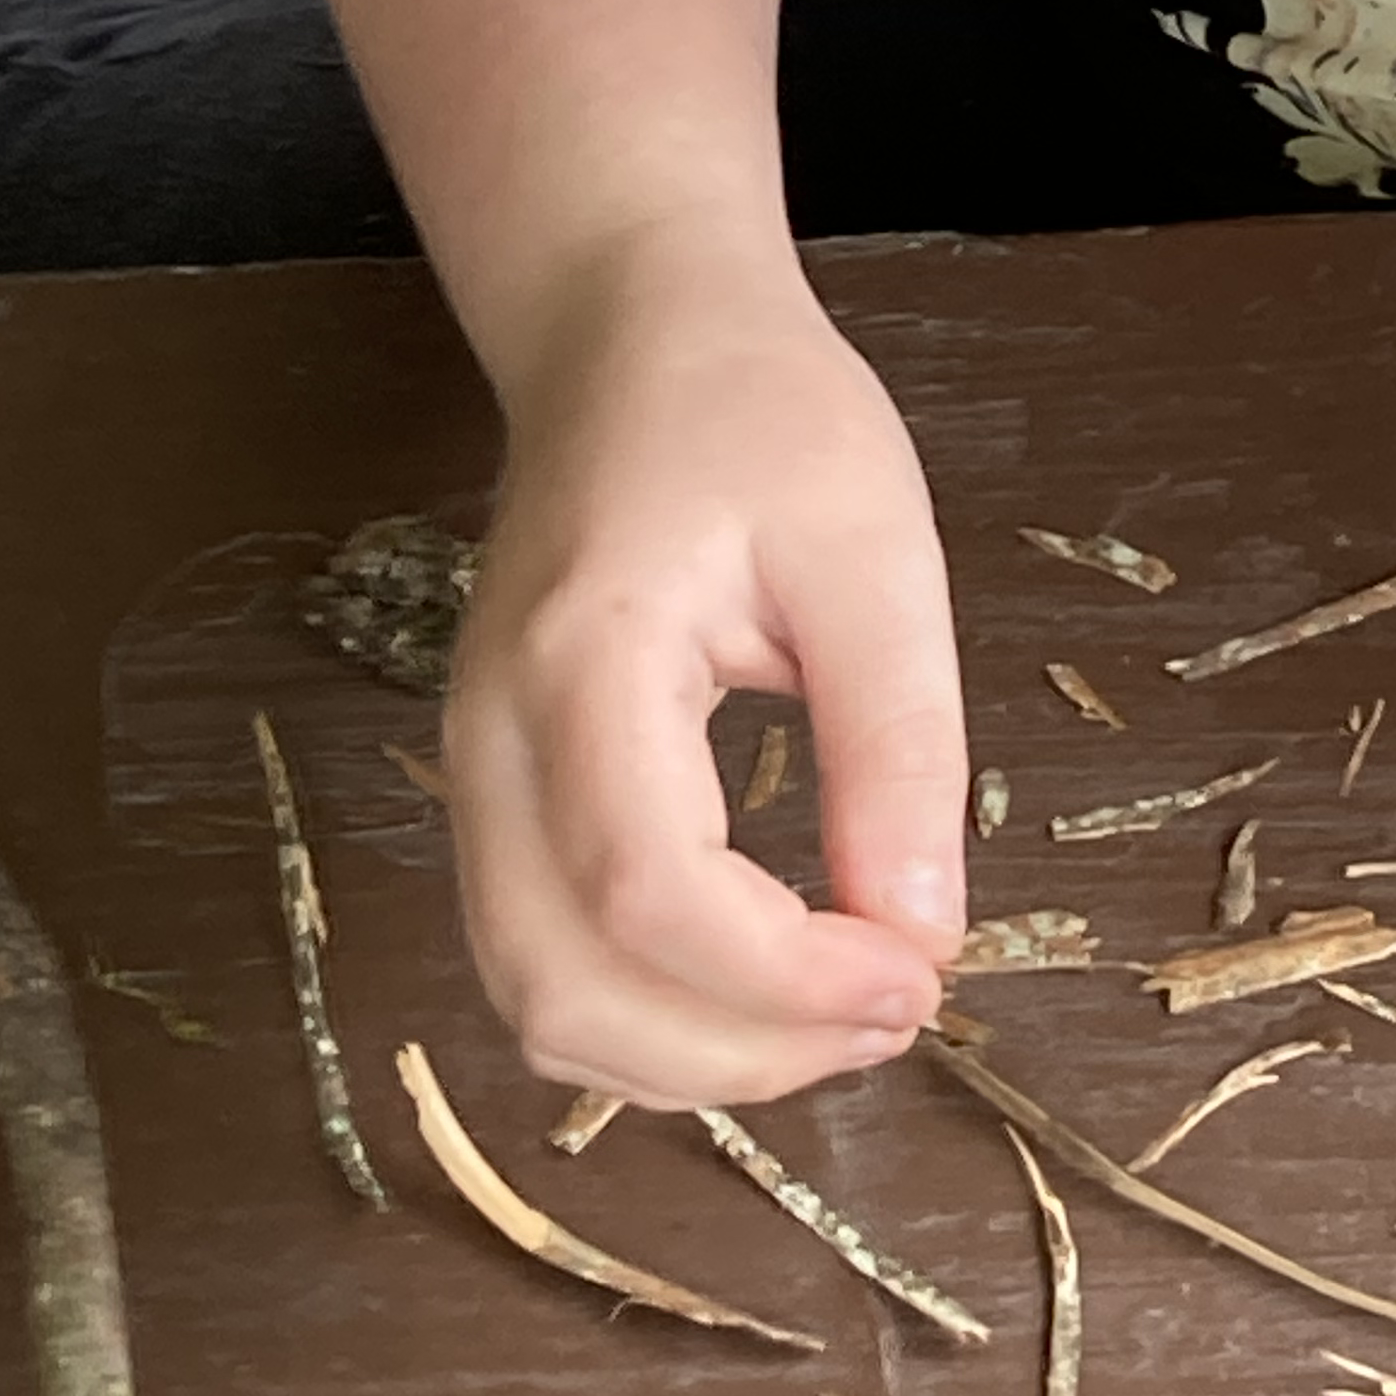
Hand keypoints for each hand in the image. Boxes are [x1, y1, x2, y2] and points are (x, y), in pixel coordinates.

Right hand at [442, 245, 967, 1105]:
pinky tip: (766, 986)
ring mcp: (470, 776)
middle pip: (563, 989)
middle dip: (740, 1053)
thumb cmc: (758, 415)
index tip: (919, 974)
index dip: (783, 979)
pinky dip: (648, 1018)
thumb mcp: (870, 550)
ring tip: (847, 1010)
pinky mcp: (495, 798)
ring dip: (692, 1057)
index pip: (645, 891)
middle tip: (898, 1010)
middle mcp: (486, 740)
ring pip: (538, 1004)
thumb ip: (897, 742)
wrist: (631, 338)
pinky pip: (541, 962)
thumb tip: (925, 934)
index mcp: (578, 659)